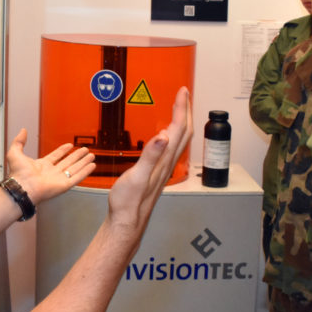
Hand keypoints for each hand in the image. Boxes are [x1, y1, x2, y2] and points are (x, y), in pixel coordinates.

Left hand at [5, 129, 95, 203]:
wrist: (22, 187)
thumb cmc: (17, 174)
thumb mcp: (15, 153)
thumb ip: (19, 141)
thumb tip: (23, 131)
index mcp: (42, 166)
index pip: (55, 156)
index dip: (63, 150)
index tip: (69, 145)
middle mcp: (52, 172)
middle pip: (68, 162)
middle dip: (77, 156)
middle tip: (85, 150)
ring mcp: (59, 179)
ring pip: (75, 169)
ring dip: (83, 162)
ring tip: (91, 156)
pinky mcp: (65, 185)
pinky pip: (78, 177)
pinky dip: (86, 172)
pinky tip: (92, 166)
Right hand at [107, 87, 191, 230]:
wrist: (127, 220)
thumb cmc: (129, 202)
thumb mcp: (138, 176)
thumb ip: (150, 155)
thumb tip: (164, 136)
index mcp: (165, 159)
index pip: (178, 128)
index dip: (181, 108)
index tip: (182, 91)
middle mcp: (168, 162)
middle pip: (184, 132)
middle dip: (185, 110)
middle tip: (183, 94)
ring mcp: (164, 167)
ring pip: (179, 139)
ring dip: (181, 121)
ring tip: (178, 108)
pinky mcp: (158, 171)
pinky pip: (170, 147)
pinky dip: (171, 133)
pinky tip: (164, 134)